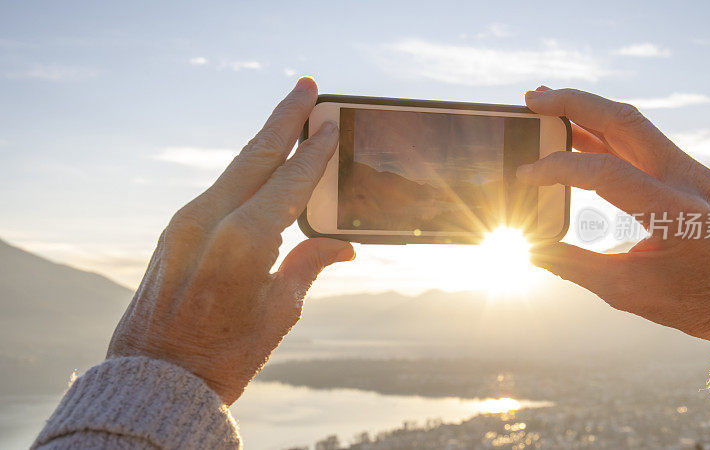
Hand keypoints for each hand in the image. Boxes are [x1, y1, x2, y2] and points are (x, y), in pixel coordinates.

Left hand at [107, 77, 354, 404]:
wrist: (156, 380)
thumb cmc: (224, 355)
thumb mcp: (279, 312)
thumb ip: (309, 265)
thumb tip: (342, 245)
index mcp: (242, 242)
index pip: (290, 181)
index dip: (315, 152)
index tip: (331, 124)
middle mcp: (209, 221)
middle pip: (256, 154)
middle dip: (285, 118)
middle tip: (308, 88)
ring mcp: (185, 223)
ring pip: (235, 168)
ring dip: (265, 141)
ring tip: (288, 119)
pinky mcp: (174, 231)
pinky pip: (219, 188)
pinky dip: (245, 171)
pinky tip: (261, 165)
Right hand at [517, 87, 709, 343]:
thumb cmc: (686, 300)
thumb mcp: (623, 290)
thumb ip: (571, 265)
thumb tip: (528, 248)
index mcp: (674, 212)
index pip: (605, 171)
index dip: (558, 167)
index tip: (524, 175)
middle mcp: (687, 179)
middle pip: (624, 121)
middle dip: (574, 104)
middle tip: (532, 99)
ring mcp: (690, 170)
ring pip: (632, 123)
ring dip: (587, 110)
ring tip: (544, 104)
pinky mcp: (686, 171)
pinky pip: (639, 140)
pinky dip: (603, 131)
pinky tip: (573, 130)